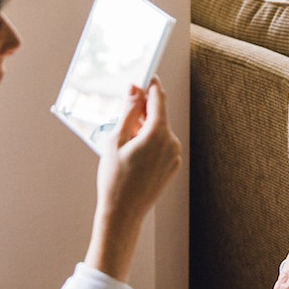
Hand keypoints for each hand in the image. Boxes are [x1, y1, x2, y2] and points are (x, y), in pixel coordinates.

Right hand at [86, 80, 180, 280]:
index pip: (158, 98)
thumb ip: (129, 111)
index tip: (143, 75)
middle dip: (143, 110)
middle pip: (159, 114)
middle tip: (123, 115)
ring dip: (145, 128)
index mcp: (157, 133)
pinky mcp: (173, 166)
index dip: (150, 84)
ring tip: (124, 142)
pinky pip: (163, 145)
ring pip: (160, 130)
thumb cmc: (114, 178)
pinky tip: (133, 153)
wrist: (122, 214)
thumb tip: (136, 88)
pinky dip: (150, 142)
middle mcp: (171, 142)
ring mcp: (174, 156)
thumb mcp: (115, 139)